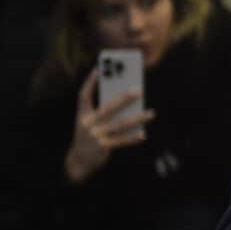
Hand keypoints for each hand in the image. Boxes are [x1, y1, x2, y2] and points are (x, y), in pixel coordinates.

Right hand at [64, 68, 155, 184]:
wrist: (79, 161)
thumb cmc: (89, 136)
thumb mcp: (90, 122)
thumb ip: (103, 112)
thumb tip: (127, 100)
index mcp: (82, 115)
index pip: (83, 96)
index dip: (90, 82)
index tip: (98, 68)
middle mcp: (87, 124)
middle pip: (107, 108)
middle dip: (123, 98)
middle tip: (139, 89)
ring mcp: (95, 136)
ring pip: (120, 124)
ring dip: (137, 118)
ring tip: (151, 113)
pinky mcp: (103, 148)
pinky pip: (121, 141)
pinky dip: (132, 138)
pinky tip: (143, 133)